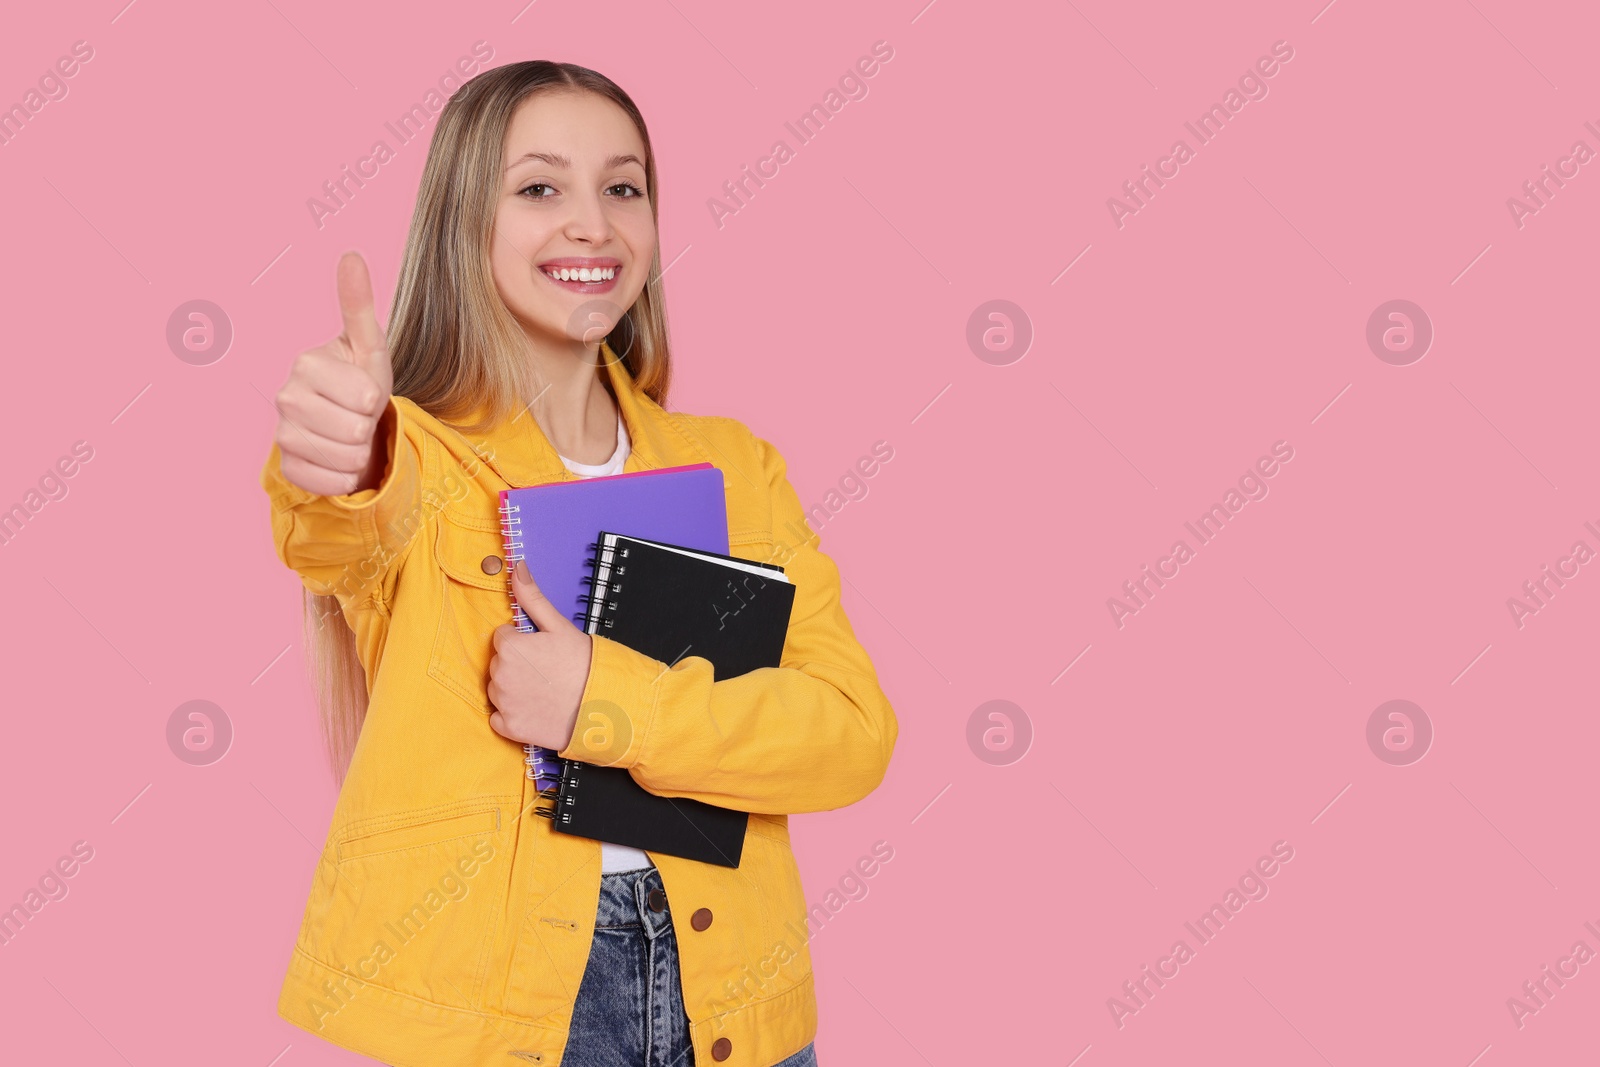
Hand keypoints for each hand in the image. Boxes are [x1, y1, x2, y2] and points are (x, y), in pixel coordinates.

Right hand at [272, 251, 395, 495]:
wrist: (348, 427)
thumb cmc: (361, 384)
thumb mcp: (370, 347)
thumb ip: (359, 304)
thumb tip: (351, 255)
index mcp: (305, 363)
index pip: (364, 397)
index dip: (375, 399)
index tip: (365, 392)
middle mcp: (285, 396)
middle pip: (354, 429)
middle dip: (367, 427)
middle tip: (358, 417)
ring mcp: (282, 434)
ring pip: (344, 458)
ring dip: (358, 452)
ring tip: (349, 436)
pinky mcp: (286, 468)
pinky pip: (332, 483)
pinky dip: (345, 477)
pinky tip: (337, 459)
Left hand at [487, 560, 593, 749]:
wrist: (603, 707)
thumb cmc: (584, 665)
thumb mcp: (559, 626)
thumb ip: (532, 597)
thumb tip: (516, 567)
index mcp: (510, 647)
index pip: (502, 638)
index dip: (523, 642)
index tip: (543, 652)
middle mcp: (500, 675)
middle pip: (499, 663)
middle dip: (517, 664)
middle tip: (546, 670)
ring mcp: (503, 703)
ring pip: (497, 689)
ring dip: (513, 689)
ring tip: (543, 690)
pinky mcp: (509, 728)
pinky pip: (499, 717)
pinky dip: (512, 715)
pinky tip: (535, 709)